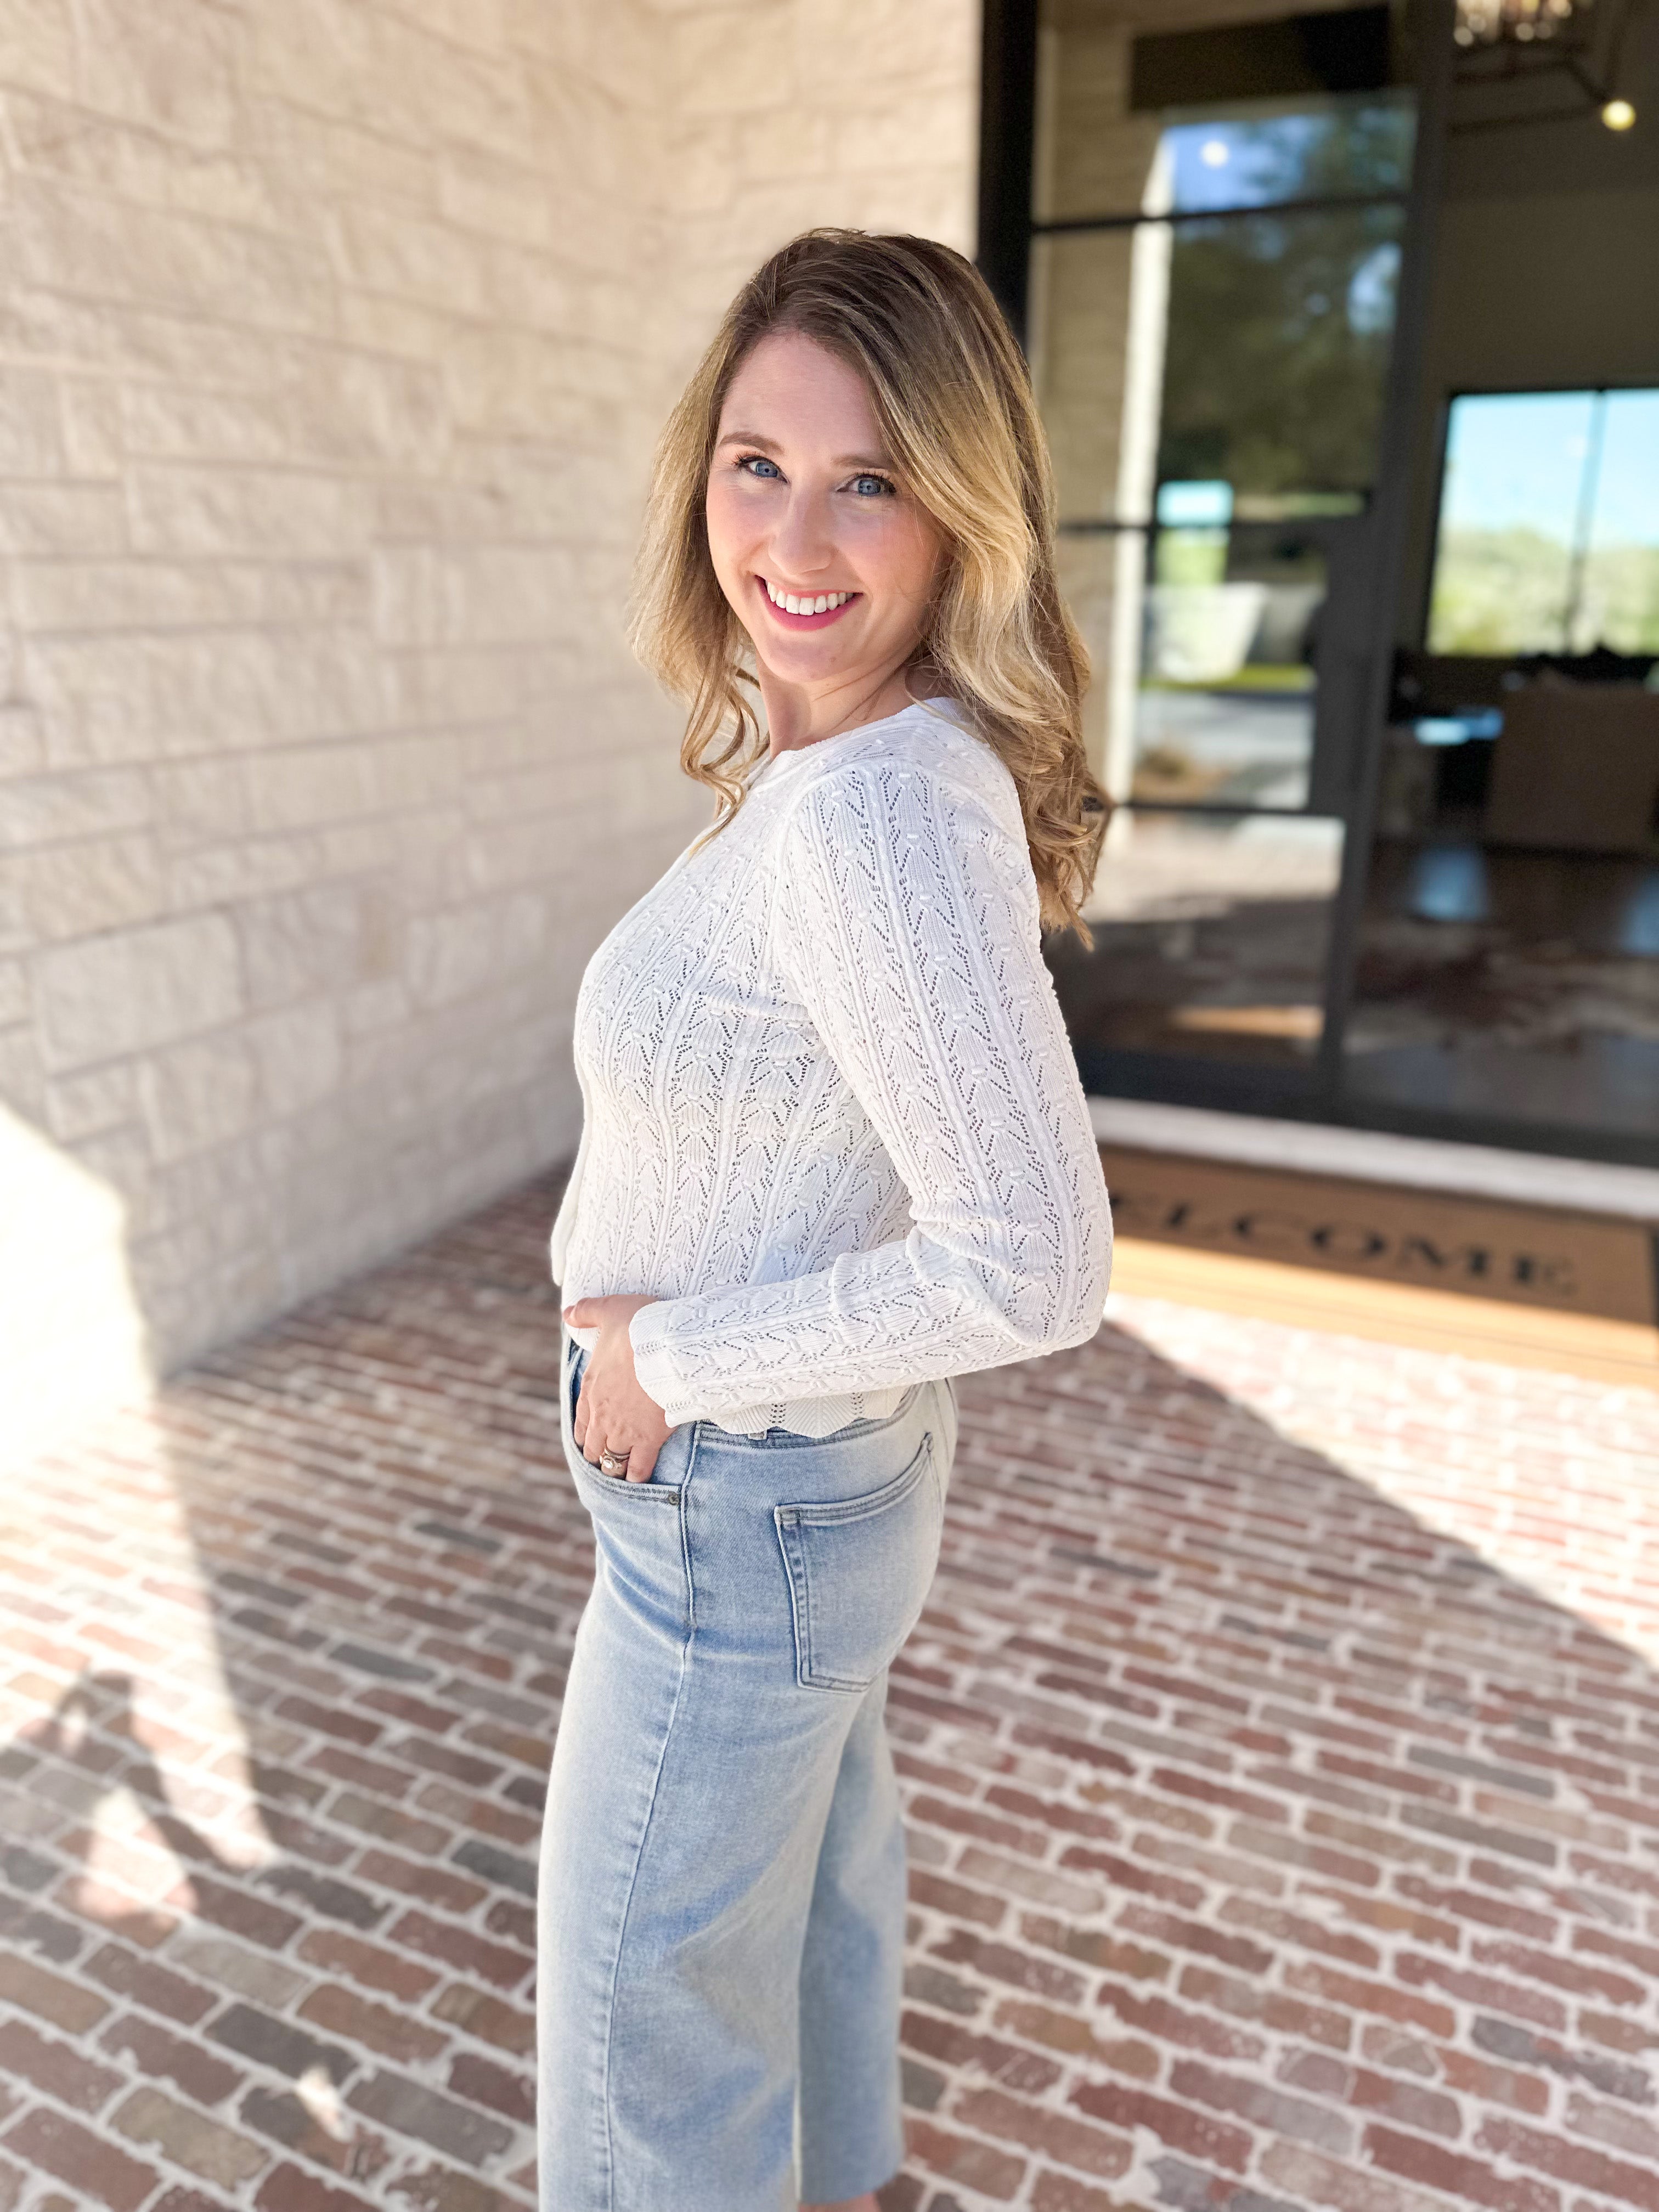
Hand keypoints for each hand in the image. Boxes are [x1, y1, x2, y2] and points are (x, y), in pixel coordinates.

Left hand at [562, 1294, 671, 1483]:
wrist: (666, 1345)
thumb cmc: (639, 1326)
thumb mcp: (608, 1310)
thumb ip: (587, 1312)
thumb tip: (567, 1313)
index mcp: (591, 1388)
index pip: (580, 1421)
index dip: (587, 1431)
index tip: (594, 1436)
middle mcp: (601, 1415)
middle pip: (593, 1446)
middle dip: (600, 1450)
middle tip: (611, 1452)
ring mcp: (622, 1431)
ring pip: (611, 1460)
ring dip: (615, 1464)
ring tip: (623, 1468)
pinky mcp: (647, 1440)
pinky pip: (638, 1468)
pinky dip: (637, 1475)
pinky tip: (639, 1477)